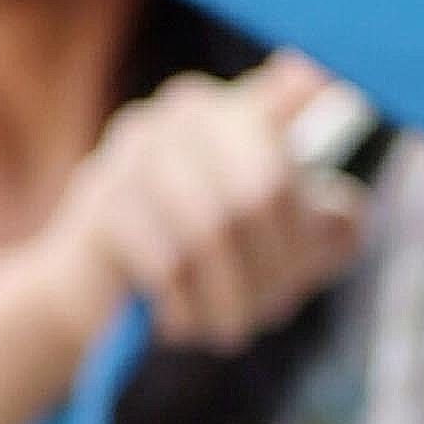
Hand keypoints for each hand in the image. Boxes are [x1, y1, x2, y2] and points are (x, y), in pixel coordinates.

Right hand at [33, 44, 367, 354]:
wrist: (85, 296)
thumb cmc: (197, 270)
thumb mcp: (277, 254)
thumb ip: (326, 232)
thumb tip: (338, 215)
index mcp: (239, 109)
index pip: (291, 93)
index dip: (303, 96)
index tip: (318, 113)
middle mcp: (188, 111)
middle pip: (264, 188)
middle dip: (276, 266)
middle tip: (271, 314)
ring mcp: (137, 151)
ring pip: (213, 231)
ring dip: (230, 298)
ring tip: (228, 330)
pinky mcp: (101, 201)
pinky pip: (166, 263)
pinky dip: (183, 306)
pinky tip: (179, 321)